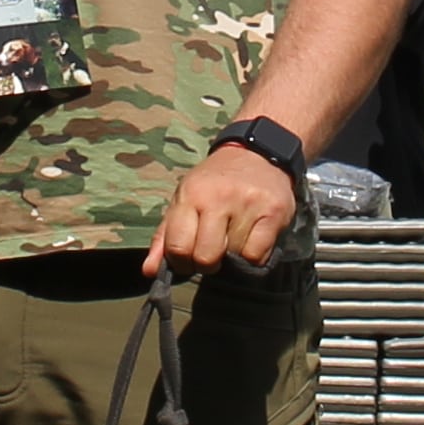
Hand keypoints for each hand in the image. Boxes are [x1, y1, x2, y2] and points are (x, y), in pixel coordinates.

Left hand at [152, 140, 301, 278]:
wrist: (256, 153)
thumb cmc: (214, 182)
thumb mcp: (184, 200)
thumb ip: (165, 237)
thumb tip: (150, 271)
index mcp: (191, 195)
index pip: (178, 247)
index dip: (182, 263)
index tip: (189, 259)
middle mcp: (218, 197)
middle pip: (206, 256)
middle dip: (207, 264)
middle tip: (212, 253)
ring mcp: (248, 204)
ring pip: (234, 258)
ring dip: (232, 257)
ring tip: (233, 238)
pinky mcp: (274, 212)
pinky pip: (258, 255)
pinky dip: (253, 257)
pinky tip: (251, 240)